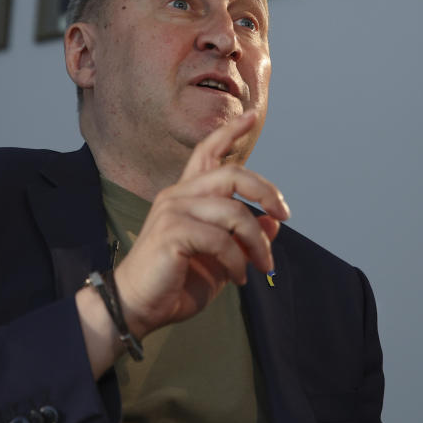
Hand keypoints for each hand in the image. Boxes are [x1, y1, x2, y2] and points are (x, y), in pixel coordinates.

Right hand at [113, 111, 289, 338]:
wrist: (138, 308)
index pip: (208, 151)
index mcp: (187, 194)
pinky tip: (238, 278)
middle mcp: (178, 195)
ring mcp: (173, 211)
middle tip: (284, 215)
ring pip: (233, 213)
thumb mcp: (221, 258)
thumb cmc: (177, 282)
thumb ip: (244, 237)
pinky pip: (221, 240)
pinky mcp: (172, 232)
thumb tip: (274, 222)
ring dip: (256, 242)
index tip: (251, 115)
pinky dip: (237, 261)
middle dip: (265, 191)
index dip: (230, 132)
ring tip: (262, 266)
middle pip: (232, 175)